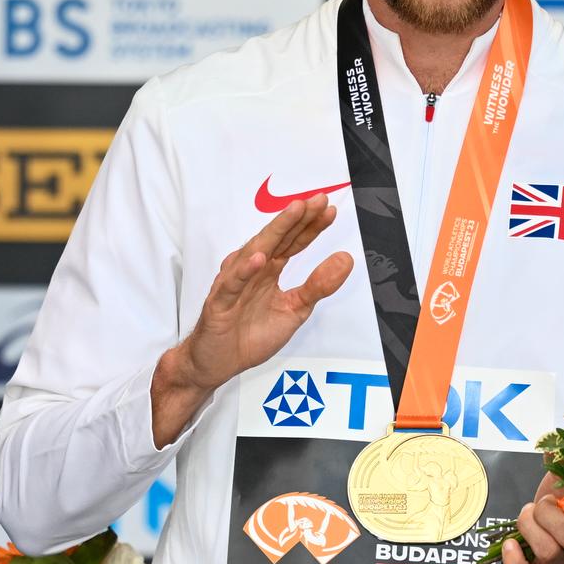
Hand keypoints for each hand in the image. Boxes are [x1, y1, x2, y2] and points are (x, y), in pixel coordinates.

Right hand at [150, 195, 353, 445]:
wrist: (217, 363)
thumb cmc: (250, 335)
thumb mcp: (294, 311)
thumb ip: (318, 286)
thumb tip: (346, 260)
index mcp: (269, 270)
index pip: (292, 242)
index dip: (311, 226)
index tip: (329, 209)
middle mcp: (251, 270)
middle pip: (277, 239)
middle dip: (297, 218)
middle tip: (317, 200)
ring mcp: (234, 283)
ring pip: (255, 252)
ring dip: (274, 232)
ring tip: (294, 213)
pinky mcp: (219, 303)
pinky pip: (232, 284)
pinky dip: (244, 271)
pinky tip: (259, 259)